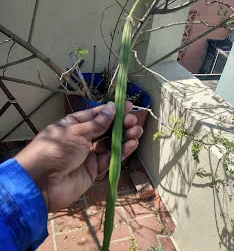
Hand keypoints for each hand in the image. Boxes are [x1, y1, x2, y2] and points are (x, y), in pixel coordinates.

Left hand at [15, 101, 142, 210]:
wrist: (41, 183)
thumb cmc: (56, 149)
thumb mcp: (77, 131)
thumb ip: (97, 123)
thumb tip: (111, 107)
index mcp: (74, 125)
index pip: (96, 115)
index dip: (111, 111)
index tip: (127, 105)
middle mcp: (82, 139)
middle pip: (105, 129)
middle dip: (120, 124)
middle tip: (133, 120)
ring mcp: (88, 155)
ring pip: (110, 144)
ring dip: (124, 137)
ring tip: (137, 131)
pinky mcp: (94, 170)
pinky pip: (109, 159)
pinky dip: (121, 152)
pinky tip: (132, 144)